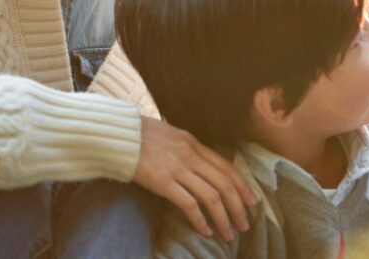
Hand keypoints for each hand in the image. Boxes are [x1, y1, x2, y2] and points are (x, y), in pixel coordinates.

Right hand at [133, 117, 257, 240]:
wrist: (116, 134)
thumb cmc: (140, 135)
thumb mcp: (171, 136)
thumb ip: (187, 149)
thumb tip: (200, 164)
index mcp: (194, 144)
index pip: (226, 167)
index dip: (242, 185)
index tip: (252, 201)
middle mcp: (191, 156)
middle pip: (224, 184)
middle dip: (238, 206)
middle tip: (245, 224)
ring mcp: (178, 169)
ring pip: (211, 196)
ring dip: (223, 218)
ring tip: (229, 233)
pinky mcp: (163, 182)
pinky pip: (188, 204)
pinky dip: (199, 219)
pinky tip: (205, 230)